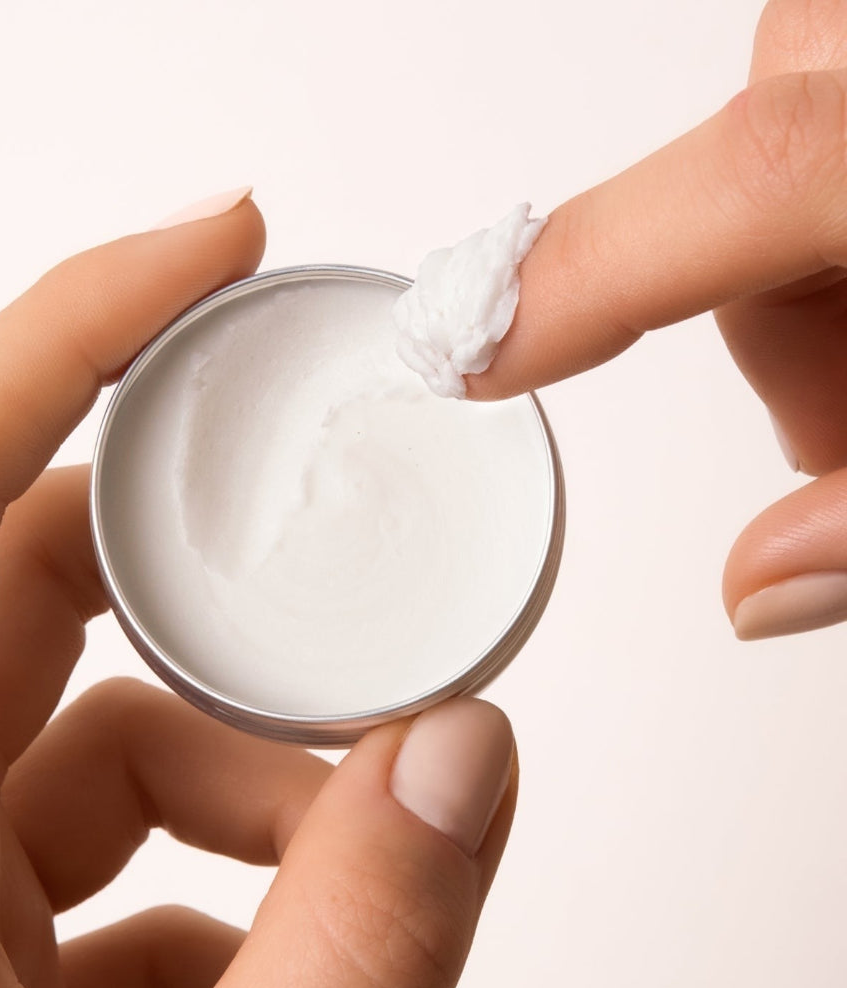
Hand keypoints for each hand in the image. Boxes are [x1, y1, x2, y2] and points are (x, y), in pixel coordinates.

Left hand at [0, 190, 517, 987]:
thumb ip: (354, 955)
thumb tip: (465, 755)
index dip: (70, 326)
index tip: (206, 247)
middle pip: (35, 590)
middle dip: (211, 574)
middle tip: (340, 589)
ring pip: (101, 727)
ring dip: (252, 757)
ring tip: (360, 835)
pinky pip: (124, 843)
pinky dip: (236, 862)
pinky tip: (300, 948)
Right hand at [469, 0, 846, 641]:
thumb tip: (762, 592)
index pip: (750, 176)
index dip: (576, 275)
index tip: (469, 353)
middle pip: (752, 167)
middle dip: (771, 320)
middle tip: (838, 433)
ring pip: (784, 129)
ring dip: (802, 266)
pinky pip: (822, 103)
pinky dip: (827, 210)